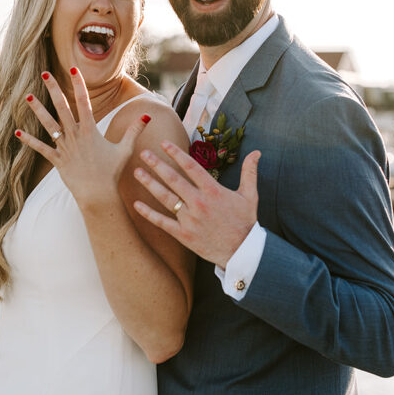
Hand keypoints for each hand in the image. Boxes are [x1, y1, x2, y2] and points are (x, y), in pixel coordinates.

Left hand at [15, 69, 149, 208]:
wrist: (98, 195)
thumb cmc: (112, 172)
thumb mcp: (124, 149)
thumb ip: (134, 130)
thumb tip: (148, 116)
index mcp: (90, 130)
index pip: (84, 101)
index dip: (78, 84)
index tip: (73, 69)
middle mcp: (75, 136)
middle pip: (62, 107)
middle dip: (53, 89)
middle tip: (44, 73)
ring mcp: (64, 147)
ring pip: (48, 125)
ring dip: (37, 110)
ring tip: (27, 97)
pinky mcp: (57, 160)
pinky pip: (40, 148)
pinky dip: (28, 141)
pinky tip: (16, 132)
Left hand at [133, 140, 260, 267]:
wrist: (242, 252)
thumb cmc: (245, 222)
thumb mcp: (250, 195)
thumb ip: (249, 172)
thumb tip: (257, 153)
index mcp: (213, 191)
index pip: (191, 167)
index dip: (176, 153)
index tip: (164, 143)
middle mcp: (199, 203)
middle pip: (174, 179)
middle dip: (157, 164)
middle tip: (143, 153)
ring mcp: (190, 219)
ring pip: (165, 198)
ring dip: (149, 184)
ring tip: (137, 172)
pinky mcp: (184, 235)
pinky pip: (162, 222)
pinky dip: (149, 213)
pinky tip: (136, 204)